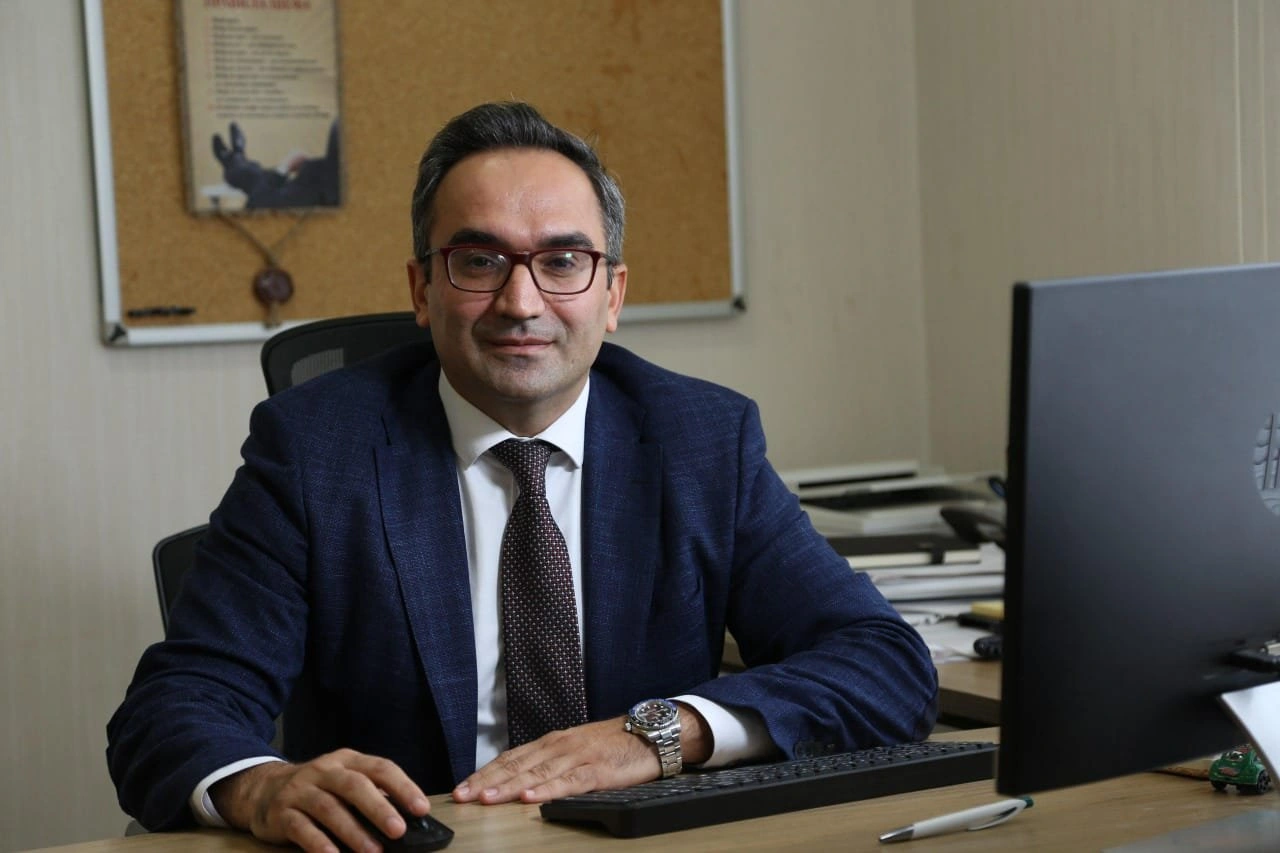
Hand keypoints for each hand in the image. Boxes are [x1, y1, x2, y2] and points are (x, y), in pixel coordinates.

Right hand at [210, 748, 428, 852]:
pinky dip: (319, 843)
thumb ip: (370, 795)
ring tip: (373, 852)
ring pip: (329, 807)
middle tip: (399, 831)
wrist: (262, 790)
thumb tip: (406, 820)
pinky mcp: (281, 813)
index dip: (403, 787)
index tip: (421, 809)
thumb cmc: (317, 790)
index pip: (380, 768)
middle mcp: (324, 770)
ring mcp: (300, 790)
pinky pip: (301, 828)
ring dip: (353, 832)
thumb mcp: (343, 782)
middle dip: (379, 809)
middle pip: (354, 785)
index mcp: (347, 760)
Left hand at [453, 705, 710, 804]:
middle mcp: (559, 746)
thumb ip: (550, 762)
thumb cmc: (613, 744)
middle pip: (516, 765)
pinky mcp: (597, 770)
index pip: (510, 758)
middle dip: (486, 782)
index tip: (463, 787)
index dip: (485, 773)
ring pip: (536, 773)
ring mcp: (577, 757)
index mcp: (552, 742)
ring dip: (509, 787)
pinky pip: (568, 782)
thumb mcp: (575, 749)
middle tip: (462, 795)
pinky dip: (547, 790)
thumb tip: (520, 780)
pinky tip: (531, 798)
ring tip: (487, 799)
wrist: (650, 733)